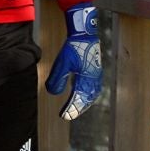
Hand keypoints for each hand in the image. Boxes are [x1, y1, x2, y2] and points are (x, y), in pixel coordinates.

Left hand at [45, 2, 101, 119]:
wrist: (85, 34)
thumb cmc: (73, 48)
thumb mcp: (62, 63)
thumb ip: (57, 79)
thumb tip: (53, 93)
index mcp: (86, 78)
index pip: (78, 98)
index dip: (71, 108)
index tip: (64, 116)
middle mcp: (93, 79)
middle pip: (87, 99)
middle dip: (78, 108)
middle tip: (69, 115)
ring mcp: (96, 75)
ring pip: (91, 94)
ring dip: (83, 103)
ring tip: (76, 109)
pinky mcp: (95, 71)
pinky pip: (93, 88)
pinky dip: (87, 95)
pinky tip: (81, 95)